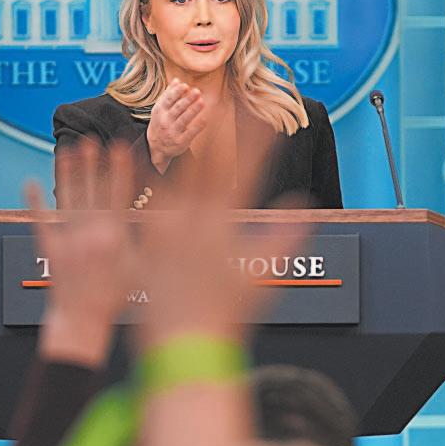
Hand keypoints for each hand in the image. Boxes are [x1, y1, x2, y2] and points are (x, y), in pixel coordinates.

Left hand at [26, 138, 135, 365]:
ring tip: (66, 151)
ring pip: (67, 197)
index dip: (120, 168)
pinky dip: (35, 201)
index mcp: (115, 235)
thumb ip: (152, 241)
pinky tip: (29, 183)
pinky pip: (41, 220)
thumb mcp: (143, 267)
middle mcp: (90, 231)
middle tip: (90, 140)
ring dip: (67, 173)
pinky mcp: (50, 247)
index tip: (121, 148)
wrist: (83, 318)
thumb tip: (169, 221)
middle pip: (92, 189)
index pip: (118, 192)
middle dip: (92, 163)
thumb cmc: (116, 297)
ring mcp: (69, 237)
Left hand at [132, 130, 306, 349]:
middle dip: (215, 133)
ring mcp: (165, 228)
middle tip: (219, 102)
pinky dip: (145, 178)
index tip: (267, 121)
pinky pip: (144, 201)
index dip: (257, 145)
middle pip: (205, 165)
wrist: (181, 343)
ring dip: (181, 150)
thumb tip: (304, 207)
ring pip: (172, 179)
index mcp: (223, 226)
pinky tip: (140, 158)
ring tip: (185, 120)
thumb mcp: (262, 277)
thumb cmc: (226, 314)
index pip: (245, 175)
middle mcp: (192, 221)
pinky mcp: (145, 239)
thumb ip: (284, 238)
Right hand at [146, 79, 205, 173]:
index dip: (176, 92)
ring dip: (193, 110)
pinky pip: (190, 133)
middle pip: (177, 108)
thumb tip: (177, 80)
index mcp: (160, 111)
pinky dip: (197, 126)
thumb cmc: (161, 123)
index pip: (168, 100)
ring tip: (202, 101)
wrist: (156, 147)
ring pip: (184, 119)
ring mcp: (172, 132)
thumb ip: (168, 95)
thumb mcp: (160, 109)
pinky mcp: (181, 142)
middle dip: (187, 99)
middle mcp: (165, 121)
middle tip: (197, 91)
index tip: (185, 85)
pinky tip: (205, 119)